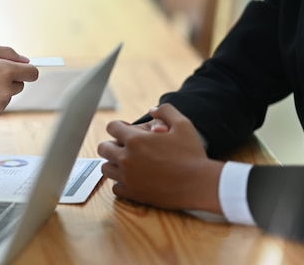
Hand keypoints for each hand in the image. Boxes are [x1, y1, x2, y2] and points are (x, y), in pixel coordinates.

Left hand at [97, 104, 223, 212]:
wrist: (200, 184)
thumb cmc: (192, 154)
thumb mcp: (183, 124)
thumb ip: (165, 111)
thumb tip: (151, 109)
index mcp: (135, 140)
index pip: (111, 127)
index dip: (118, 127)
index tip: (125, 131)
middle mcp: (126, 158)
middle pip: (103, 148)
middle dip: (112, 145)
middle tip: (124, 147)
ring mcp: (128, 177)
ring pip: (106, 168)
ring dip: (114, 164)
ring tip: (127, 163)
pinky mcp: (133, 193)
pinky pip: (115, 187)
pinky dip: (121, 182)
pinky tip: (133, 179)